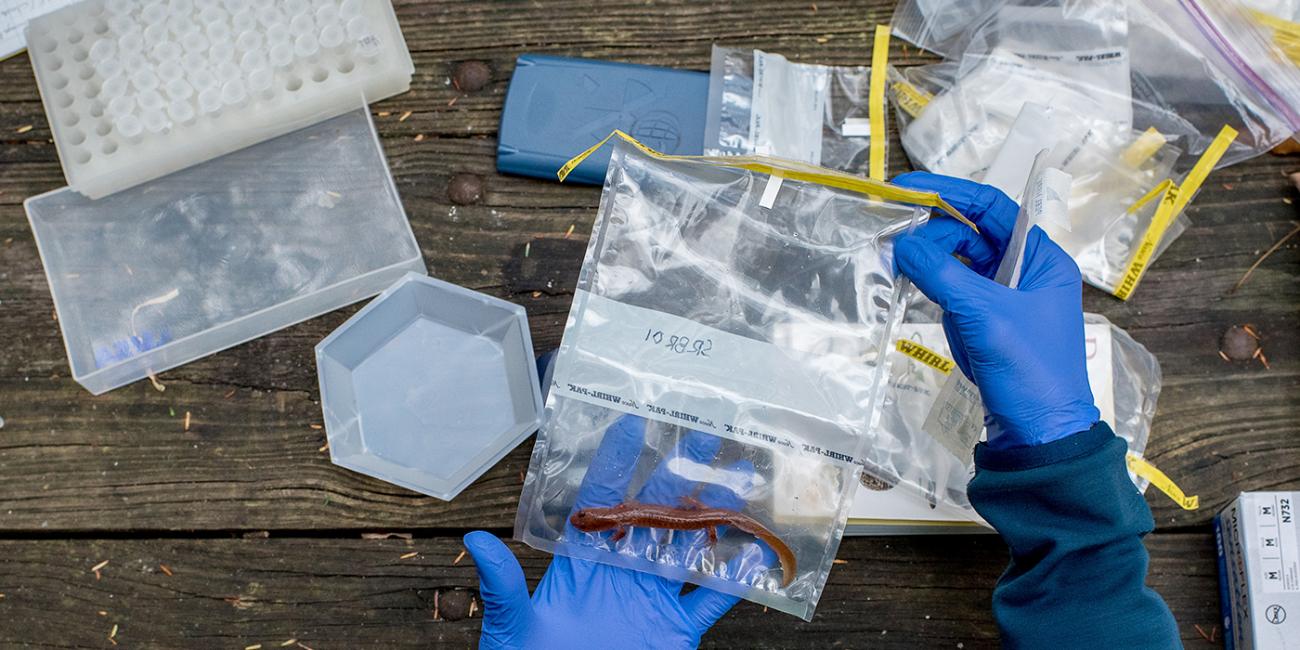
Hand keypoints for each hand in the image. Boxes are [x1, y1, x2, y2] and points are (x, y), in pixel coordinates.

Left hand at [465, 416, 760, 649]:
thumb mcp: (511, 627)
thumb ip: (502, 586)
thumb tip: (475, 539)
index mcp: (580, 564)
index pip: (601, 502)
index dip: (615, 462)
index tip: (631, 421)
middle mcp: (620, 574)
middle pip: (655, 513)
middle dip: (679, 474)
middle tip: (703, 435)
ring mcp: (651, 601)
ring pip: (690, 547)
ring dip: (715, 516)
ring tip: (739, 479)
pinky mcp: (674, 633)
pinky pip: (709, 600)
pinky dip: (736, 578)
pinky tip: (757, 551)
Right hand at [890, 171, 1099, 448]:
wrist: (1041, 437)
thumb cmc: (1029, 370)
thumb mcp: (985, 315)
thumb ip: (942, 274)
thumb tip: (902, 243)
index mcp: (1041, 259)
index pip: (993, 209)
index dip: (950, 193)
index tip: (908, 188)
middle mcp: (1025, 272)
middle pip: (972, 234)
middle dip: (932, 231)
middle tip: (893, 237)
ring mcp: (1005, 300)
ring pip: (959, 264)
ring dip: (929, 260)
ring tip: (895, 261)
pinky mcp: (987, 325)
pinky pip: (954, 293)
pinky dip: (932, 287)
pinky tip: (911, 286)